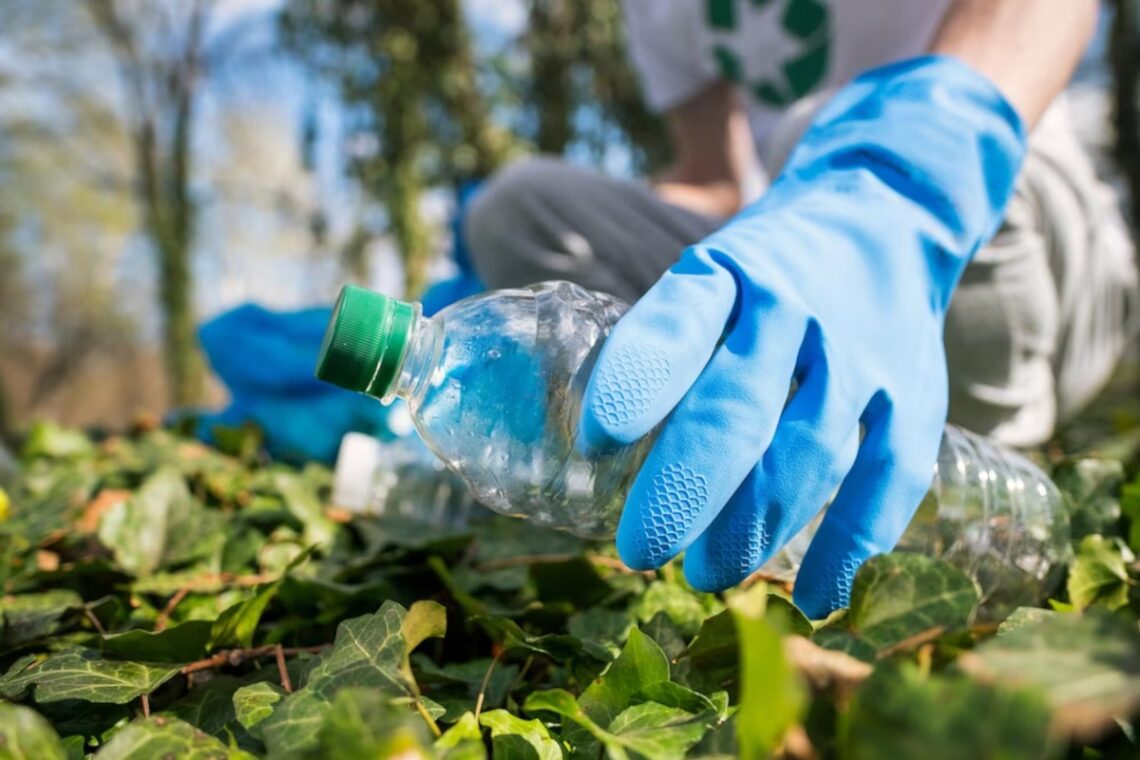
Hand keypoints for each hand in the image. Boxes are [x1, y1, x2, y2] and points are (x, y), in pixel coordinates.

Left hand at [580, 57, 1025, 617]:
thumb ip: (665, 349)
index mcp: (729, 273)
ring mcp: (862, 353)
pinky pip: (888, 478)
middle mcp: (797, 308)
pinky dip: (851, 545)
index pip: (678, 321)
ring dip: (755, 526)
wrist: (886, 217)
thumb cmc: (767, 271)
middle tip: (639, 548)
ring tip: (706, 574)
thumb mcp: (709, 276)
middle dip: (685, 487)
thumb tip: (597, 456)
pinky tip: (812, 598)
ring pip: (809, 451)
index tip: (595, 441)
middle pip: (739, 407)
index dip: (637, 381)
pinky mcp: (915, 395)